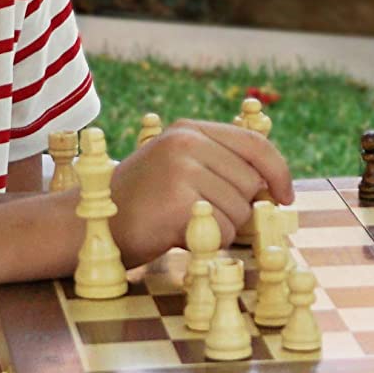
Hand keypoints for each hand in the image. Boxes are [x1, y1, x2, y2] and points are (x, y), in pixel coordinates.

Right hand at [108, 119, 293, 263]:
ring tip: (185, 224)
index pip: (255, 144)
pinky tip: (179, 235)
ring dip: (223, 228)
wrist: (87, 225)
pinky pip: (222, 230)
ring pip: (240, 209)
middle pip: (251, 182)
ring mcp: (181, 170)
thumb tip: (273, 184)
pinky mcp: (177, 202)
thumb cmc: (140, 203)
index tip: (286, 195)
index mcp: (190, 130)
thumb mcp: (178, 167)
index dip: (279, 171)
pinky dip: (210, 242)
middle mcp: (187, 142)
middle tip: (205, 217)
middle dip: (241, 208)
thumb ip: (219, 165)